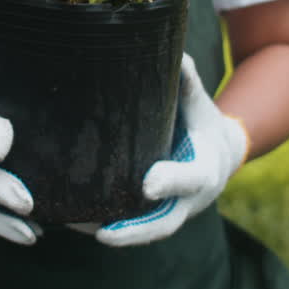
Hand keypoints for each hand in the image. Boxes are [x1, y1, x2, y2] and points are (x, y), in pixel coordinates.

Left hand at [91, 53, 249, 246]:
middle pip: (164, 223)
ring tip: (73, 228)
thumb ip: (187, 83)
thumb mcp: (200, 104)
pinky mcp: (153, 216)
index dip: (170, 182)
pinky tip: (70, 222)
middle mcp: (188, 200)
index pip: (189, 179)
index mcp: (204, 170)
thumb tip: (176, 54)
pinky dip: (102, 227)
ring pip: (142, 231)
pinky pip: (130, 227)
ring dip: (110, 234)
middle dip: (135, 230)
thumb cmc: (202, 122)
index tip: (147, 184)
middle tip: (104, 233)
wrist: (219, 154)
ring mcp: (170, 212)